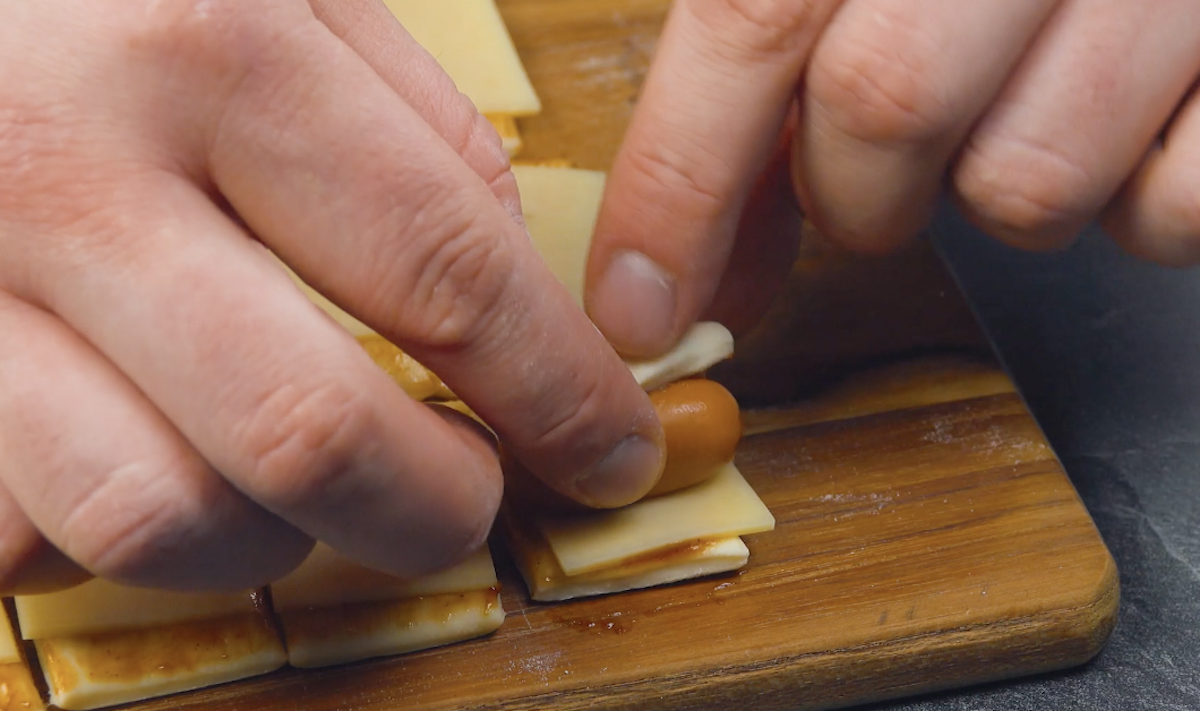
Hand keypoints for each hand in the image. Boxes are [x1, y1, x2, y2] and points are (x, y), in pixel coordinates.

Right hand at [0, 0, 663, 593]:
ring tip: (301, 485)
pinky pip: (22, 538)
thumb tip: (514, 292)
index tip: (609, 451)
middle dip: (434, 507)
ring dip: (273, 538)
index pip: (446, 273)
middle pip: (309, 434)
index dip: (557, 392)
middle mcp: (71, 176)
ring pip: (156, 516)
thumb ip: (411, 126)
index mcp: (206, 48)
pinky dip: (120, 536)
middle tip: (469, 499)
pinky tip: (163, 462)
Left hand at [587, 0, 1199, 356]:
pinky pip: (1168, 211)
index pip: (751, 22)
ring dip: (994, 194)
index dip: (678, 184)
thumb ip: (770, 77)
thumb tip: (693, 269)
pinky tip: (1134, 130)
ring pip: (1025, 182)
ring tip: (1029, 118)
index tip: (640, 308)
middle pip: (881, 108)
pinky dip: (1131, 209)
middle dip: (854, 193)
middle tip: (879, 179)